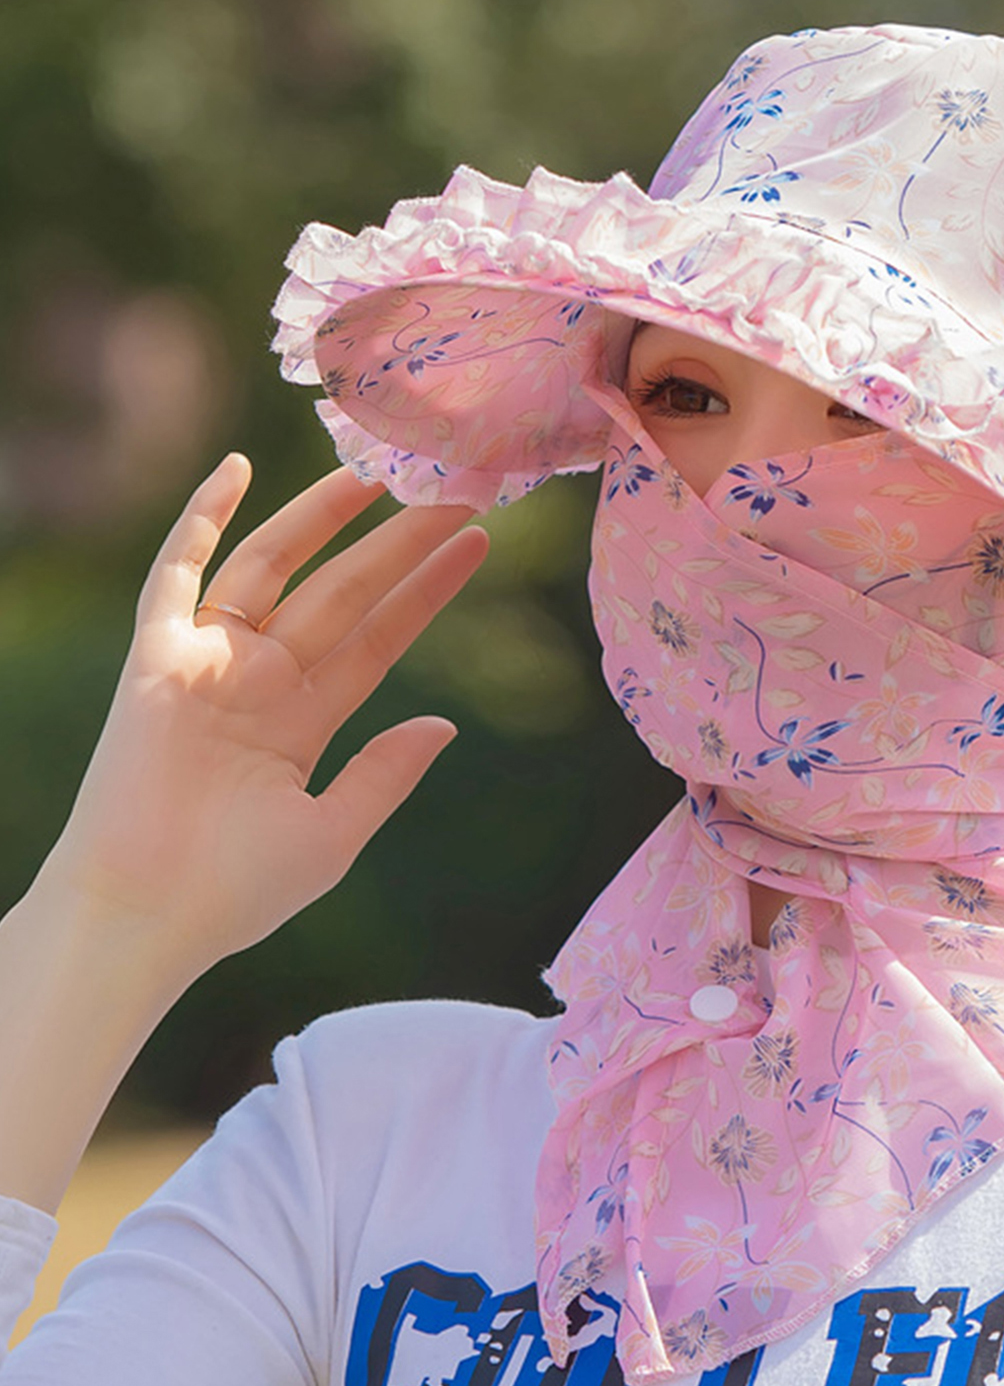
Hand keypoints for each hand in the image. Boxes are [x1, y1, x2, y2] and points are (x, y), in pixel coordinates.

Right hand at [32, 453, 489, 988]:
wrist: (146, 918)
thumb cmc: (237, 892)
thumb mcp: (334, 832)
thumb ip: (385, 773)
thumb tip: (444, 725)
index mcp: (301, 720)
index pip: (378, 638)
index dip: (426, 591)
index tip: (475, 543)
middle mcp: (259, 681)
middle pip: (342, 593)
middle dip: (397, 544)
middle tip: (453, 487)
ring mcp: (207, 664)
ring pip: (274, 567)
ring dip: (323, 517)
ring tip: (379, 471)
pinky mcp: (154, 658)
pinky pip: (177, 574)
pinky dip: (202, 518)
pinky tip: (238, 468)